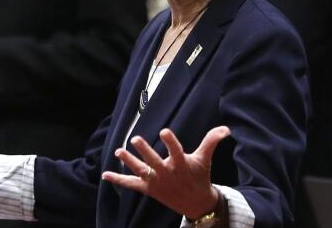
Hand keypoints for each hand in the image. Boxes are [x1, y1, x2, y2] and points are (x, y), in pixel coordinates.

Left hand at [101, 126, 229, 219]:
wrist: (196, 204)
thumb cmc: (199, 176)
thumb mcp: (205, 159)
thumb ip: (211, 141)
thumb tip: (226, 128)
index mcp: (181, 165)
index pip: (176, 152)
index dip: (170, 141)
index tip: (163, 131)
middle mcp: (167, 174)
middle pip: (154, 162)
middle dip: (145, 151)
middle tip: (135, 139)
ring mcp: (156, 182)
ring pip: (141, 172)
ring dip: (129, 162)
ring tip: (118, 152)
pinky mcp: (148, 189)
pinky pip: (131, 185)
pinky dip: (118, 180)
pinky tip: (105, 175)